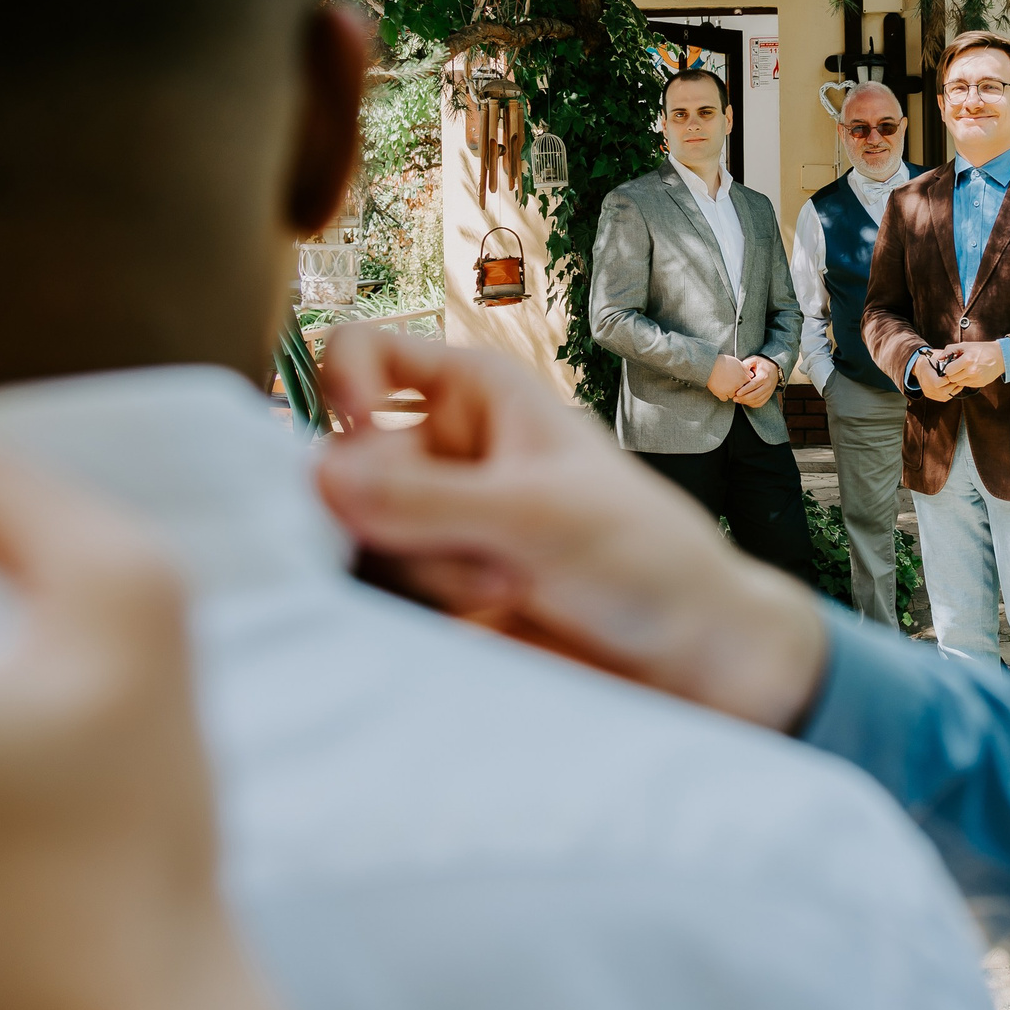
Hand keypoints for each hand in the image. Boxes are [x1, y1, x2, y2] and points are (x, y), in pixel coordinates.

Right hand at [317, 328, 829, 731]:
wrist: (687, 657)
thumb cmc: (644, 557)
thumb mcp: (537, 515)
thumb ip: (427, 499)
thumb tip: (322, 478)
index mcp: (473, 392)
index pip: (362, 352)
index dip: (343, 386)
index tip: (363, 436)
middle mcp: (442, 451)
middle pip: (343, 461)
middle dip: (396, 512)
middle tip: (475, 546)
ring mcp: (431, 524)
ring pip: (355, 535)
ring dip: (422, 569)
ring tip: (507, 584)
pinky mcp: (430, 592)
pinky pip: (376, 590)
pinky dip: (421, 606)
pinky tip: (491, 613)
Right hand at [705, 353, 749, 401]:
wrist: (710, 365)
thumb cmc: (724, 361)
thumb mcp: (737, 362)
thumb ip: (745, 369)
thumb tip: (751, 375)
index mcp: (742, 378)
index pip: (749, 384)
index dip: (744, 382)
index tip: (739, 380)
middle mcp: (737, 385)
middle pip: (741, 391)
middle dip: (738, 388)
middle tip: (731, 382)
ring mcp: (729, 391)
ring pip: (733, 395)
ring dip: (731, 392)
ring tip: (725, 385)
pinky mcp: (721, 394)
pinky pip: (725, 398)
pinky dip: (723, 395)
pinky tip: (721, 389)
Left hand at [733, 357, 779, 408]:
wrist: (774, 369)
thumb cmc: (762, 364)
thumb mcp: (755, 360)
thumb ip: (747, 364)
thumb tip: (739, 371)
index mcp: (764, 376)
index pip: (754, 385)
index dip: (745, 390)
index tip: (737, 393)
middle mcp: (768, 385)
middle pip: (755, 394)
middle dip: (744, 398)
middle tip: (734, 398)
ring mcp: (769, 392)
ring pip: (757, 400)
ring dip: (746, 402)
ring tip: (737, 400)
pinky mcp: (768, 396)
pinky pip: (760, 403)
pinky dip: (752, 404)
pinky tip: (745, 402)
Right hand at [912, 351, 961, 402]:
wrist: (920, 368)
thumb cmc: (929, 361)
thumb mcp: (935, 358)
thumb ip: (944, 363)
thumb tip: (956, 365)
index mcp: (925, 376)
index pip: (938, 383)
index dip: (948, 379)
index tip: (953, 373)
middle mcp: (926, 387)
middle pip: (944, 391)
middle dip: (953, 384)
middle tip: (958, 377)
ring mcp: (930, 394)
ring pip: (946, 395)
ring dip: (954, 388)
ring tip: (957, 380)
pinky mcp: (934, 397)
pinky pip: (946, 397)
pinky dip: (952, 391)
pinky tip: (953, 385)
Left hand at [936, 340, 1007, 390]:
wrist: (1000, 357)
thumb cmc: (981, 349)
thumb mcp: (965, 345)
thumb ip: (950, 350)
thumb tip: (940, 358)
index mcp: (967, 360)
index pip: (948, 371)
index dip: (948, 368)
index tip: (951, 365)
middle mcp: (972, 371)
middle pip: (952, 379)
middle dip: (952, 373)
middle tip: (957, 367)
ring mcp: (976, 379)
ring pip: (959, 383)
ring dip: (959, 377)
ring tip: (964, 369)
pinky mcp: (980, 384)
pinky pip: (967, 385)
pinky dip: (966, 380)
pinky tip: (971, 373)